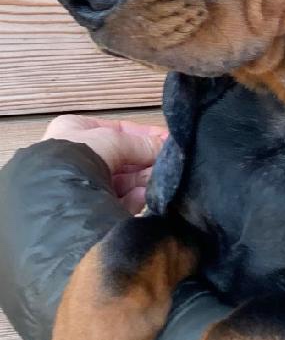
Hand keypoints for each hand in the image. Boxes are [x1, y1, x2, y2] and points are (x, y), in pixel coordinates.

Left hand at [43, 115, 167, 213]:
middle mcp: (76, 157)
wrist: (59, 196)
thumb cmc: (80, 155)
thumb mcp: (115, 139)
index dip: (144, 134)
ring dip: (143, 178)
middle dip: (146, 159)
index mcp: (73, 131)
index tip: (168, 140)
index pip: (117, 130)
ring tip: (162, 178)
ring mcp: (83, 185)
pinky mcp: (91, 209)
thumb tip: (168, 145)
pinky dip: (135, 197)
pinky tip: (146, 195)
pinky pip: (119, 200)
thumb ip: (143, 143)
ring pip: (123, 179)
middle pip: (122, 157)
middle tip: (169, 161)